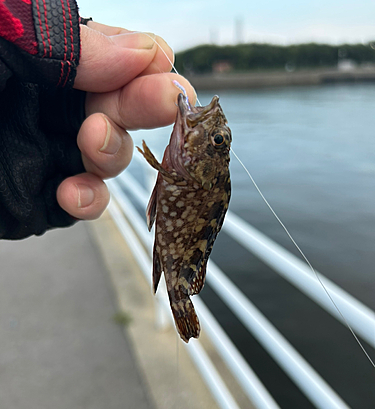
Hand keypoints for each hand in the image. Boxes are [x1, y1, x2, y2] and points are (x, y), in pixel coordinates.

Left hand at [56, 21, 195, 219]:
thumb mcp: (9, 41)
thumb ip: (69, 42)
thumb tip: (144, 52)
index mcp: (55, 60)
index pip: (122, 57)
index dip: (147, 65)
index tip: (159, 68)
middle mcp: (62, 106)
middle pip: (128, 106)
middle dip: (151, 105)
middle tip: (168, 102)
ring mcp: (59, 152)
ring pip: (116, 156)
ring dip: (113, 152)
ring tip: (92, 139)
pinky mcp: (49, 195)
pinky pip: (90, 202)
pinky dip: (92, 202)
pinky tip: (72, 194)